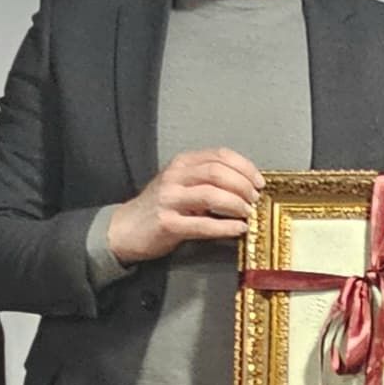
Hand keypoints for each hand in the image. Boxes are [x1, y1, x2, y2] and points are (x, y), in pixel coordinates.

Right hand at [108, 148, 264, 263]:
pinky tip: (239, 229)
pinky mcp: (168, 223)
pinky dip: (225, 226)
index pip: (220, 155)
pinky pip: (203, 224)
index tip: (259, 181)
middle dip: (243, 185)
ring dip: (236, 204)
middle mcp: (175, 176)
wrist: (125, 229)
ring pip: (212, 195)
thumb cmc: (159, 208)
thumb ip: (206, 179)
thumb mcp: (181, 184)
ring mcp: (169, 199)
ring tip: (248, 213)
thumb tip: (244, 185)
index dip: (244, 167)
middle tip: (255, 199)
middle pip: (218, 172)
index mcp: (182, 163)